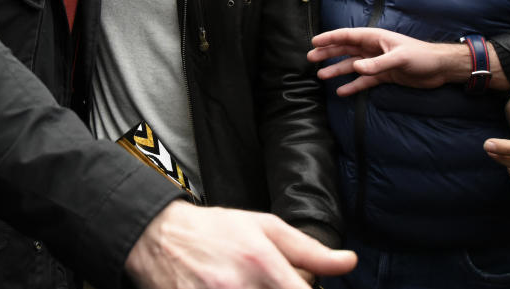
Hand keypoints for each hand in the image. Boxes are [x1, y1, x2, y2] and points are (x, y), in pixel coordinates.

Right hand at [126, 202, 356, 288]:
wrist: (160, 237)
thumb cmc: (216, 229)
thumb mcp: (265, 227)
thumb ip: (310, 250)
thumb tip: (349, 262)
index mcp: (262, 262)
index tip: (303, 288)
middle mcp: (239, 287)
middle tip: (275, 282)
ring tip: (255, 283)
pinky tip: (235, 288)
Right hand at [308, 27, 507, 95]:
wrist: (439, 69)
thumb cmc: (421, 56)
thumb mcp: (399, 58)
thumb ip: (377, 64)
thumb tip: (356, 68)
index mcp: (375, 38)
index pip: (348, 36)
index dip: (330, 38)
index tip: (314, 41)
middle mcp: (373, 49)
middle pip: (346, 50)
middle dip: (328, 53)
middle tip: (310, 58)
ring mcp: (377, 63)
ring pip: (352, 66)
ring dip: (337, 70)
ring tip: (320, 76)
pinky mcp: (384, 76)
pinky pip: (364, 81)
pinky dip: (353, 86)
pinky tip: (341, 91)